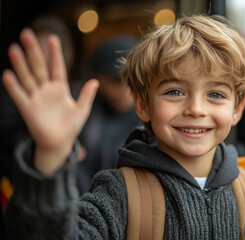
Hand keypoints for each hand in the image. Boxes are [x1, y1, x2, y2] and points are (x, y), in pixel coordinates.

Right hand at [2, 29, 98, 174]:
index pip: (57, 67)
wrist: (59, 143)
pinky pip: (20, 96)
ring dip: (20, 64)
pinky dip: (14, 86)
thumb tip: (96, 81)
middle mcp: (46, 90)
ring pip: (27, 78)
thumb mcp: (82, 110)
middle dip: (34, 51)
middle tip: (27, 33)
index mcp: (60, 89)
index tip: (53, 37)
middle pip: (39, 67)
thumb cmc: (71, 127)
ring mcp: (36, 98)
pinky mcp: (28, 109)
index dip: (55, 53)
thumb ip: (87, 95)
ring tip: (14, 48)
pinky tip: (7, 74)